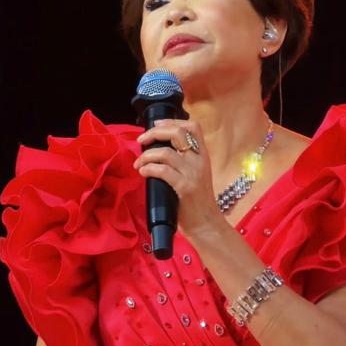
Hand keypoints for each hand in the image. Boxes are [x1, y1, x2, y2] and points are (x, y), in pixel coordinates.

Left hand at [133, 118, 222, 240]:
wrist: (206, 224)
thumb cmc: (196, 202)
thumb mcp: (195, 176)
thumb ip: (183, 162)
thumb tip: (157, 152)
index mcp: (202, 156)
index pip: (193, 127)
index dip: (173, 121)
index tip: (156, 126)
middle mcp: (199, 161)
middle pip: (178, 132)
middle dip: (155, 133)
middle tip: (141, 140)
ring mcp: (193, 174)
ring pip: (166, 153)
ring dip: (147, 155)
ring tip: (139, 163)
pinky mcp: (185, 187)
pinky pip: (163, 171)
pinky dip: (149, 168)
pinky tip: (143, 172)